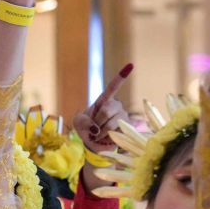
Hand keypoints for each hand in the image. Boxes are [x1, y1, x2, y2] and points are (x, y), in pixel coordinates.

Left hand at [74, 64, 131, 193]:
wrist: (92, 143)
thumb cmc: (85, 128)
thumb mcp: (78, 122)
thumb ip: (84, 122)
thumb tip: (96, 128)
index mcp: (104, 101)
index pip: (113, 87)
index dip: (121, 77)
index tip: (131, 65)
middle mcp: (117, 106)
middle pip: (106, 111)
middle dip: (96, 122)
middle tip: (94, 127)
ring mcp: (123, 118)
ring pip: (111, 124)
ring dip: (100, 132)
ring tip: (99, 134)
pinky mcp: (127, 130)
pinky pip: (114, 134)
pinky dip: (105, 139)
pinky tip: (106, 138)